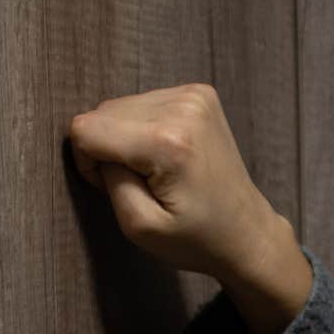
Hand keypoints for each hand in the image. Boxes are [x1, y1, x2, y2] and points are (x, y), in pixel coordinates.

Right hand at [67, 83, 280, 275]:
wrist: (246, 232)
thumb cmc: (197, 239)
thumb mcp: (140, 227)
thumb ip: (108, 181)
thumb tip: (94, 143)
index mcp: (167, 141)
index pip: (86, 128)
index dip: (87, 162)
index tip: (111, 187)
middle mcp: (182, 108)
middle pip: (102, 112)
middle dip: (107, 148)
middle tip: (136, 182)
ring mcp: (194, 96)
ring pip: (120, 105)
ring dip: (126, 137)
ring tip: (154, 171)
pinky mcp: (199, 94)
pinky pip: (144, 102)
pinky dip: (145, 128)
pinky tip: (166, 155)